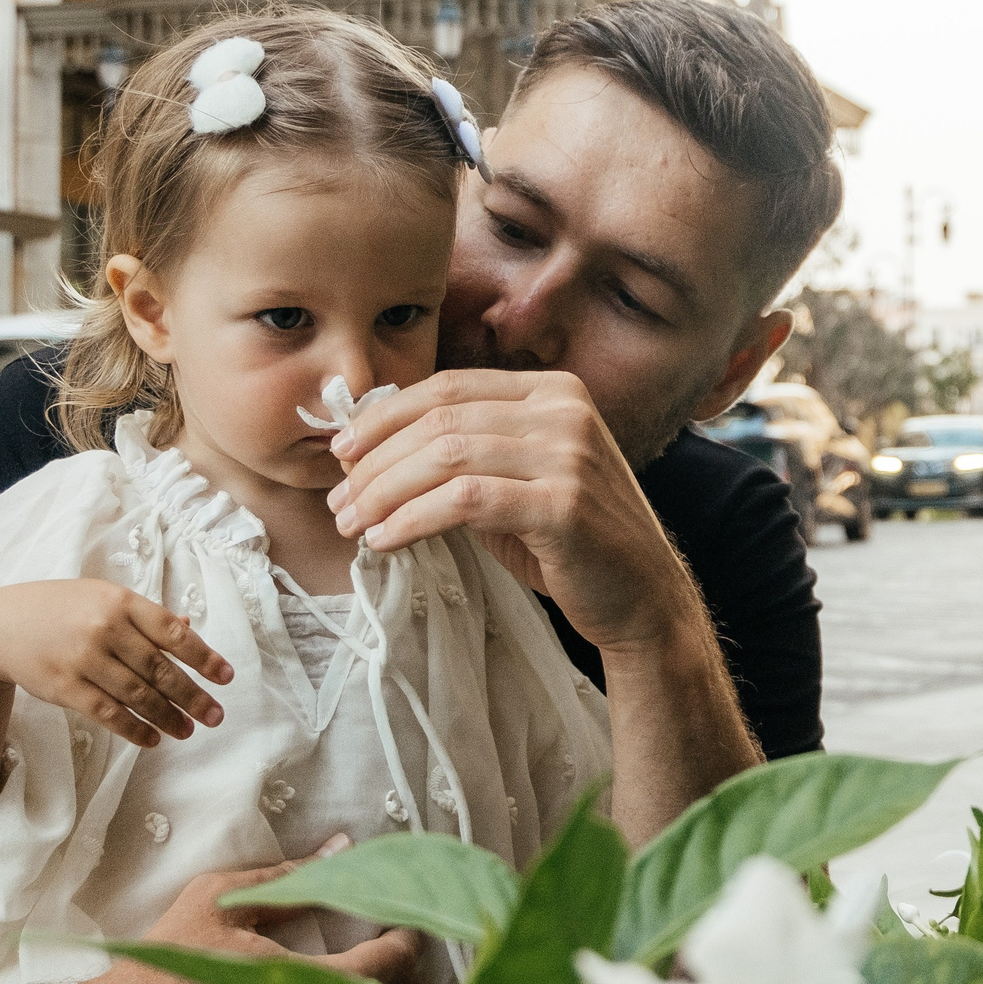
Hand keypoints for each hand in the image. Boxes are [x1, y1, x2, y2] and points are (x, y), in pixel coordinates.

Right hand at [0, 579, 233, 747]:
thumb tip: (187, 627)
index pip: (172, 632)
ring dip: (168, 716)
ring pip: (137, 695)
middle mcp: (105, 629)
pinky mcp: (65, 687)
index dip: (203, 656)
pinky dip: (134, 729)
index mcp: (120, 602)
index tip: (226, 676)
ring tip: (188, 730)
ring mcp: (84, 659)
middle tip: (216, 715)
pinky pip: (108, 713)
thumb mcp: (101, 598)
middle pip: (160, 669)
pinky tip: (153, 739)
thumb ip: (144, 616)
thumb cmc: (59, 609)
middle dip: (192, 695)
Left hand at [324, 369, 696, 654]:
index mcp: (554, 391)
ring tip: (353, 525)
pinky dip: (412, 519)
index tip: (343, 451)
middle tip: (340, 500)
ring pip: (446, 456)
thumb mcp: (521, 479)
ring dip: (385, 492)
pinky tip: (386, 541)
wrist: (642, 596)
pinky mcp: (563, 504)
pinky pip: (465, 501)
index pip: (450, 387)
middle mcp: (566, 410)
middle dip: (376, 461)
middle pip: (442, 419)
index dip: (386, 415)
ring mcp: (569, 454)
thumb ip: (468, 455)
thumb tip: (376, 452)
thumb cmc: (570, 542)